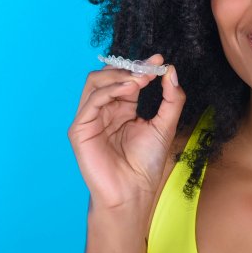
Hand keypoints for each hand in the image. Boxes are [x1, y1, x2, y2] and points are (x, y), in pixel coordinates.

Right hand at [68, 54, 185, 212]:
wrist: (133, 192)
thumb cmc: (146, 163)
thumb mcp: (165, 125)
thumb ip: (171, 99)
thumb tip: (171, 71)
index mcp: (122, 108)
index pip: (127, 79)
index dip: (141, 67)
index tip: (159, 60)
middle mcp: (104, 110)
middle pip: (108, 75)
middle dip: (129, 67)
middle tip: (149, 68)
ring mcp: (90, 118)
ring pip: (96, 82)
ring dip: (119, 75)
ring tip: (140, 79)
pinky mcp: (80, 129)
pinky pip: (91, 101)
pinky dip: (110, 90)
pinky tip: (128, 89)